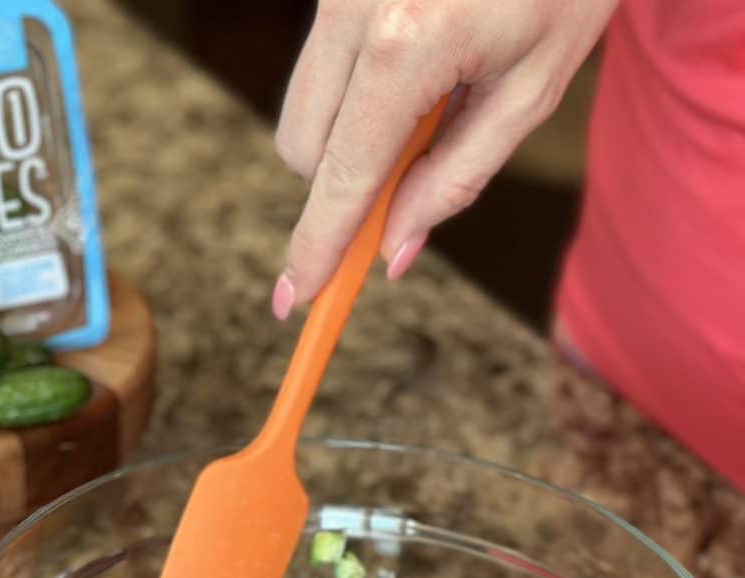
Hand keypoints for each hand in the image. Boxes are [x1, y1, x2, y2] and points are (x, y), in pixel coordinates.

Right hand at [271, 0, 616, 317]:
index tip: (296, 298)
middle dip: (340, 184)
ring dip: (346, 133)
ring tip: (426, 97)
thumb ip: (457, 178)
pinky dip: (354, 88)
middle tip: (404, 177)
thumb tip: (393, 251)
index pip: (344, 176)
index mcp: (409, 43)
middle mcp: (354, 8)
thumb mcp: (533, 89)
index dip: (318, 246)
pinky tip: (415, 56)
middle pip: (302, 149)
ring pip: (302, 108)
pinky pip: (320, 63)